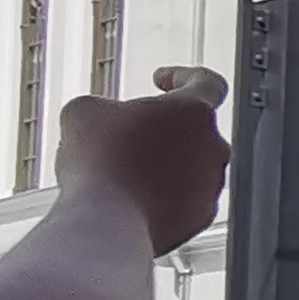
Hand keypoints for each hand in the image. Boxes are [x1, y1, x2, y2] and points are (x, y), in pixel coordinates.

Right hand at [56, 66, 230, 254]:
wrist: (107, 222)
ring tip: (123, 170)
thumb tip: (102, 119)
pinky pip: (184, 198)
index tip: (161, 82)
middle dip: (163, 128)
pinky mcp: (200, 218)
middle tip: (128, 135)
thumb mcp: (84, 112)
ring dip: (163, 163)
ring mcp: (211, 186)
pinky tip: (131, 197)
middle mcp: (214, 147)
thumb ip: (105, 106)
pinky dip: (163, 194)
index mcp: (195, 111)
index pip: (207, 82)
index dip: (182, 76)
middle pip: (193, 129)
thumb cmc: (100, 162)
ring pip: (190, 166)